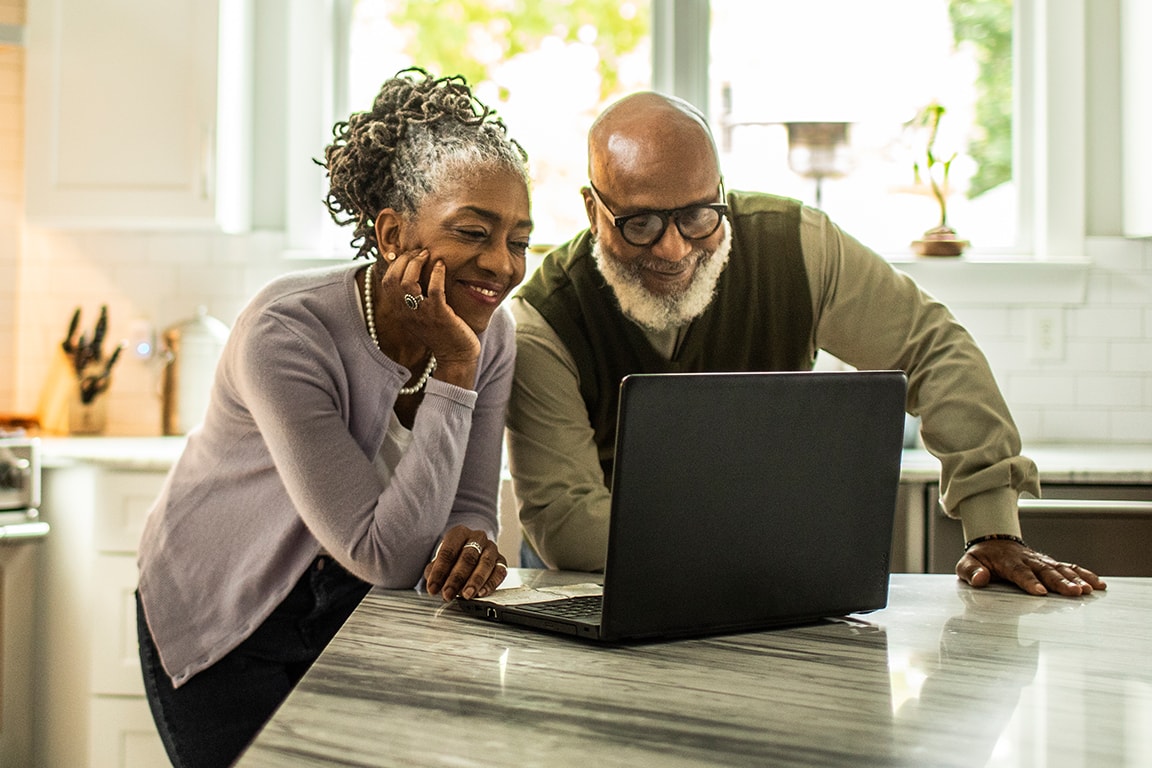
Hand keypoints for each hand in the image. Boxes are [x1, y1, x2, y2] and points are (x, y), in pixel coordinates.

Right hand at [377, 250, 479, 386]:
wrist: (456, 356)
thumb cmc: (441, 332)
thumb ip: (413, 298)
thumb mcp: (420, 315)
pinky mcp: (440, 315)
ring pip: (409, 283)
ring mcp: (423, 314)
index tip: (410, 255)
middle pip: (394, 279)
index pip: (387, 282)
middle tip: (421, 252)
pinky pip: (434, 290)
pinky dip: (437, 274)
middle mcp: (407, 313)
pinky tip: (442, 265)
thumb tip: (411, 271)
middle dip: (406, 259)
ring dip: (417, 264)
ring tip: (428, 255)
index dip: (396, 264)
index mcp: (400, 312)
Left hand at [423, 525, 507, 601]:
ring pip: (485, 563)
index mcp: (459, 533)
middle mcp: (477, 537)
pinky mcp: (501, 560)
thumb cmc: (453, 557)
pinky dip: (490, 584)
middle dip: (457, 578)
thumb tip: (434, 585)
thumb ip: (435, 572)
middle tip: (448, 594)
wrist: (472, 551)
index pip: (448, 551)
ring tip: (466, 595)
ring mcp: (491, 548)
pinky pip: (499, 572)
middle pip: (468, 557)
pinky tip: (481, 593)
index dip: (439, 571)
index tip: (432, 588)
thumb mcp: (439, 561)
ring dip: (475, 581)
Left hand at [956, 540, 1106, 596]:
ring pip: (1060, 569)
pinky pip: (1069, 567)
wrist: (993, 541)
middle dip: (1060, 582)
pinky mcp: (1050, 564)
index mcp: (1007, 562)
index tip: (1039, 592)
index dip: (1029, 582)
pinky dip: (1084, 574)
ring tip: (1089, 590)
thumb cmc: (981, 557)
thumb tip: (980, 579)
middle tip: (1075, 592)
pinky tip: (1098, 584)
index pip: (1019, 572)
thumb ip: (971, 571)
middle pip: (1045, 571)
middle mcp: (1028, 560)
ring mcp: (1041, 561)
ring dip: (1075, 579)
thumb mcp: (966, 563)